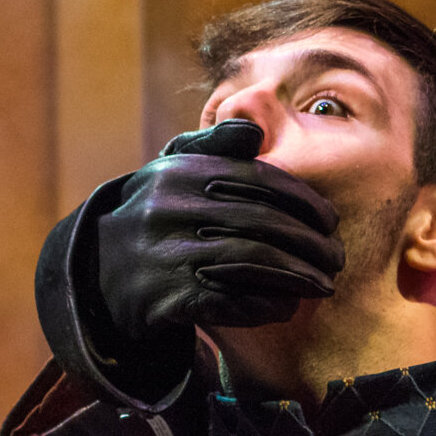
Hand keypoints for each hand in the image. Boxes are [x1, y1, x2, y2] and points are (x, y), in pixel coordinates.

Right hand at [36, 120, 342, 409]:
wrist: (98, 273)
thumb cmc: (156, 215)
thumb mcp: (173, 172)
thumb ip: (214, 147)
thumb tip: (254, 129)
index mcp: (180, 173)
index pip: (259, 182)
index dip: (304, 202)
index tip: (331, 221)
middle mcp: (171, 209)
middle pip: (263, 223)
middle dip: (311, 243)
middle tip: (337, 258)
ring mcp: (166, 254)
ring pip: (252, 262)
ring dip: (299, 276)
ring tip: (324, 285)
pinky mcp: (166, 298)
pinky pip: (230, 301)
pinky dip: (265, 304)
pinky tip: (286, 306)